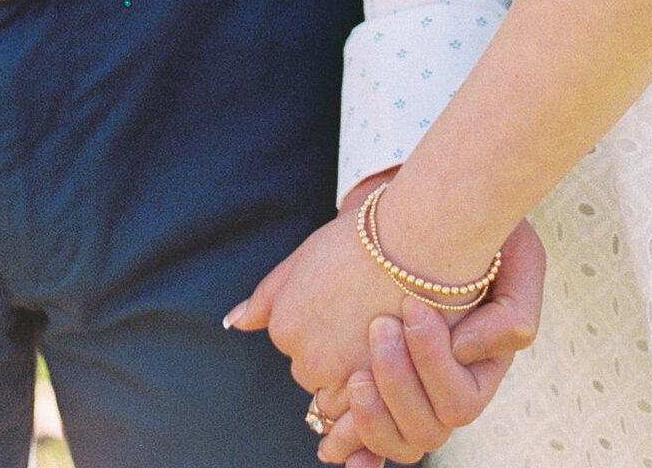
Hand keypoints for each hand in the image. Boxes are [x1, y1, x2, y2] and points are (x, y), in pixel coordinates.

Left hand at [226, 175, 401, 430]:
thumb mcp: (304, 257)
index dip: (323, 325)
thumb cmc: (363, 240)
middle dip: (334, 356)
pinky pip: (365, 412)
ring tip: (382, 336)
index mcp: (284, 324)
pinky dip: (375, 395)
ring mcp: (340, 377)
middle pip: (314, 374)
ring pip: (340, 396)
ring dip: (356, 378)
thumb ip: (268, 296)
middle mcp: (304, 357)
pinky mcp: (376, 388)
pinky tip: (389, 368)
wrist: (416, 242)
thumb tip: (234, 321)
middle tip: (365, 318)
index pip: (295, 345)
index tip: (345, 302)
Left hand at [315, 219, 546, 464]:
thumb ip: (512, 312)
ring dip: (370, 416)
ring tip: (355, 374)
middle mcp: (446, 395)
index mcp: (480, 371)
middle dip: (397, 383)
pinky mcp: (379, 392)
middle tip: (379, 326)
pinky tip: (333, 449)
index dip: (432, 363)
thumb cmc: (485, 239)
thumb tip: (463, 352)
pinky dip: (352, 449)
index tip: (411, 306)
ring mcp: (412, 399)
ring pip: (395, 442)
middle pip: (425, 430)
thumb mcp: (518, 259)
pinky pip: (366, 443)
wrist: (435, 216)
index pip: (460, 400)